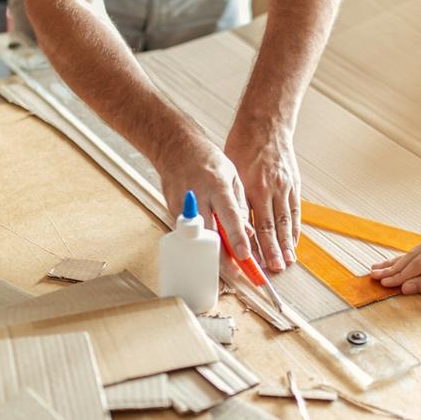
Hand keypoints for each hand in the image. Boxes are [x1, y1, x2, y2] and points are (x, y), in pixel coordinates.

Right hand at [160, 139, 251, 260]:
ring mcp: (182, 206)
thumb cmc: (206, 160)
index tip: (244, 255)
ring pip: (196, 238)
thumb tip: (247, 231)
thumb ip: (240, 204)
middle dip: (221, 257)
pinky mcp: (172, 211)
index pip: (229, 216)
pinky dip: (200, 243)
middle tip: (234, 272)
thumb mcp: (232, 175)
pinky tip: (210, 250)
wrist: (175, 147)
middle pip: (209, 234)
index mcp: (216, 186)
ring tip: (224, 266)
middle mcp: (198, 197)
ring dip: (210, 255)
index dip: (237, 238)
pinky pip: (188, 233)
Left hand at [224, 121, 300, 272]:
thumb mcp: (231, 171)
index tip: (251, 261)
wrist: (266, 124)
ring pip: (286, 222)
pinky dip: (294, 229)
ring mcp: (285, 187)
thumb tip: (231, 224)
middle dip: (273, 251)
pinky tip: (293, 242)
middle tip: (274, 270)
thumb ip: (234, 198)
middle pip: (272, 227)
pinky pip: (295, 211)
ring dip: (287, 244)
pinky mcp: (294, 184)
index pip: (252, 223)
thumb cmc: (243, 146)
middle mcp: (270, 189)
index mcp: (252, 186)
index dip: (253, 244)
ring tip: (287, 262)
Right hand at [369, 225, 420, 293]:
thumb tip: (405, 288)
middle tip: (373, 277)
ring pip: (415, 253)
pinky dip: (409, 261)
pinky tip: (393, 264)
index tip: (384, 285)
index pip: (418, 262)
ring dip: (397, 263)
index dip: (400, 276)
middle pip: (413, 255)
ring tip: (376, 270)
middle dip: (393, 268)